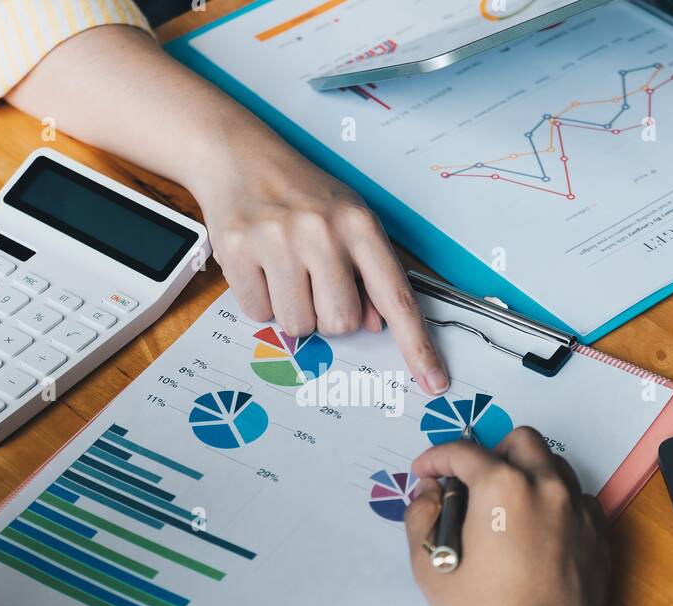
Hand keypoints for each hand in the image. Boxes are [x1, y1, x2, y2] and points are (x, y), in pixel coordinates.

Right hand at [196, 149, 449, 394]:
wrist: (239, 155)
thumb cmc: (301, 193)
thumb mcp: (347, 220)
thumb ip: (368, 272)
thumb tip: (377, 324)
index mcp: (360, 225)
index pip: (397, 298)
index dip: (417, 346)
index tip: (434, 382)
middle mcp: (322, 231)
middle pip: (341, 324)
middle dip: (329, 315)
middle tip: (315, 281)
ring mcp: (277, 240)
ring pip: (298, 326)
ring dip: (293, 310)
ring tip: (285, 270)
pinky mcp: (238, 251)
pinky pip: (258, 312)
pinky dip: (261, 300)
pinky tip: (260, 267)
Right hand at [403, 427, 609, 605]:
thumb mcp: (431, 565)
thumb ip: (421, 517)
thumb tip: (428, 492)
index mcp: (503, 487)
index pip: (463, 451)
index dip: (435, 458)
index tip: (425, 473)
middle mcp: (547, 487)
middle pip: (520, 440)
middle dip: (490, 453)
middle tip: (470, 483)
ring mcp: (579, 510)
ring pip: (554, 465)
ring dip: (526, 472)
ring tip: (504, 507)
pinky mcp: (599, 536)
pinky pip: (578, 499)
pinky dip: (555, 502)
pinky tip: (537, 531)